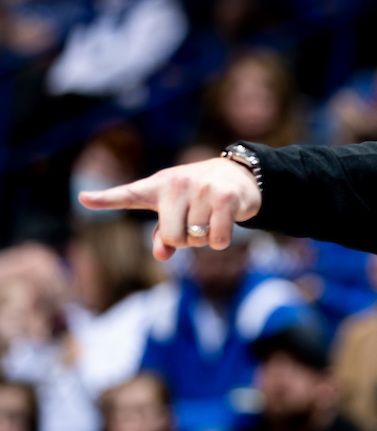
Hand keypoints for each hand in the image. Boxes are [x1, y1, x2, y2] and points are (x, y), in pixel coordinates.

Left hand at [78, 158, 261, 260]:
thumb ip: (163, 236)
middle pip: (172, 237)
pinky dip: (222, 240)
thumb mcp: (178, 212)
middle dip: (187, 240)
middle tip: (196, 223)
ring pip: (196, 240)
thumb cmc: (200, 198)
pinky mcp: (224, 197)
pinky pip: (218, 239)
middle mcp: (176, 184)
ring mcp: (201, 188)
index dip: (104, 199)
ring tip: (212, 217)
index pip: (127, 194)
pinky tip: (226, 223)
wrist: (240, 175)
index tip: (83, 199)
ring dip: (207, 238)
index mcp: (158, 186)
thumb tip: (162, 255)